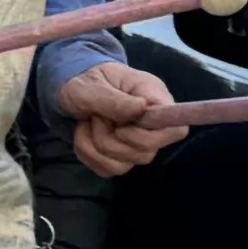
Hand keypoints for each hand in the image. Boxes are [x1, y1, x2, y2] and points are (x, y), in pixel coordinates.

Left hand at [48, 59, 194, 178]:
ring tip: (88, 122)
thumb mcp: (90, 85)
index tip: (121, 128)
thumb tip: (140, 108)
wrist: (71, 87)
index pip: (176, 130)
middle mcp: (151, 125)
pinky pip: (107, 168)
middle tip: (95, 117)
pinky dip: (88, 154)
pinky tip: (83, 133)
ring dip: (96, 145)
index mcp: (154, 99)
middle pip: (146, 153)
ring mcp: (136, 143)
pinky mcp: (118, 156)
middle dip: (111, 140)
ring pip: (124, 165)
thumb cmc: (84, 80)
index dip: (150, 137)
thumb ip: (113, 99)